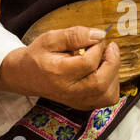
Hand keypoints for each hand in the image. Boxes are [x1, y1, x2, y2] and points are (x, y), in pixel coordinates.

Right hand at [0, 26, 120, 110]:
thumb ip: (74, 35)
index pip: (88, 63)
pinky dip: (112, 84)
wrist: (25, 76)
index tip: (98, 38)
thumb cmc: (37, 56)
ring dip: (114, 74)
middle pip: (101, 82)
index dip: (98, 47)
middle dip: (112, 62)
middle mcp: (69, 91)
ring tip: (107, 60)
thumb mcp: (50, 39)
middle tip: (110, 48)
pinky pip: (107, 99)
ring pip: (108, 94)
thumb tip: (99, 35)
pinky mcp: (83, 104)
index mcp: (59, 74)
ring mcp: (77, 101)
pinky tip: (104, 71)